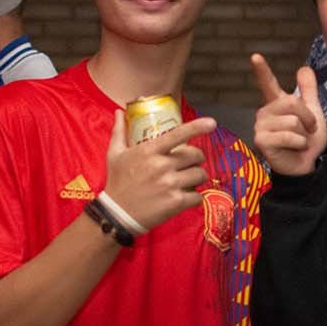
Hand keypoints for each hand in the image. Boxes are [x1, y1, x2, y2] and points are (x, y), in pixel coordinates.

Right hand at [102, 112, 217, 231]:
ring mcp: (170, 184)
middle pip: (196, 155)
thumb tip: (120, 111)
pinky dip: (194, 197)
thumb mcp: (114, 154)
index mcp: (149, 150)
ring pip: (200, 175)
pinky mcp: (176, 202)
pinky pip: (198, 195)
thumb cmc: (117, 182)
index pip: (178, 134)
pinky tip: (184, 197)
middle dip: (196, 159)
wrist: (117, 214)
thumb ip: (119, 131)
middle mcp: (162, 165)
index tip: (212, 123)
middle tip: (189, 165)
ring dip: (197, 178)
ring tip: (187, 181)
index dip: (197, 127)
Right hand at [252, 53, 325, 176]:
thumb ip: (308, 91)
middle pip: (292, 103)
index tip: (255, 56)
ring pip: (292, 121)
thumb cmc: (306, 140)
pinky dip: (299, 144)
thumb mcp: (312, 113)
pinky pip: (289, 136)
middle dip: (307, 118)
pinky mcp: (261, 141)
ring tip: (299, 142)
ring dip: (304, 134)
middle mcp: (265, 113)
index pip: (268, 83)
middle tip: (308, 130)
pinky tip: (294, 149)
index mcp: (276, 104)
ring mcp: (261, 127)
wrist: (307, 164)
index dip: (262, 70)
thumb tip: (304, 68)